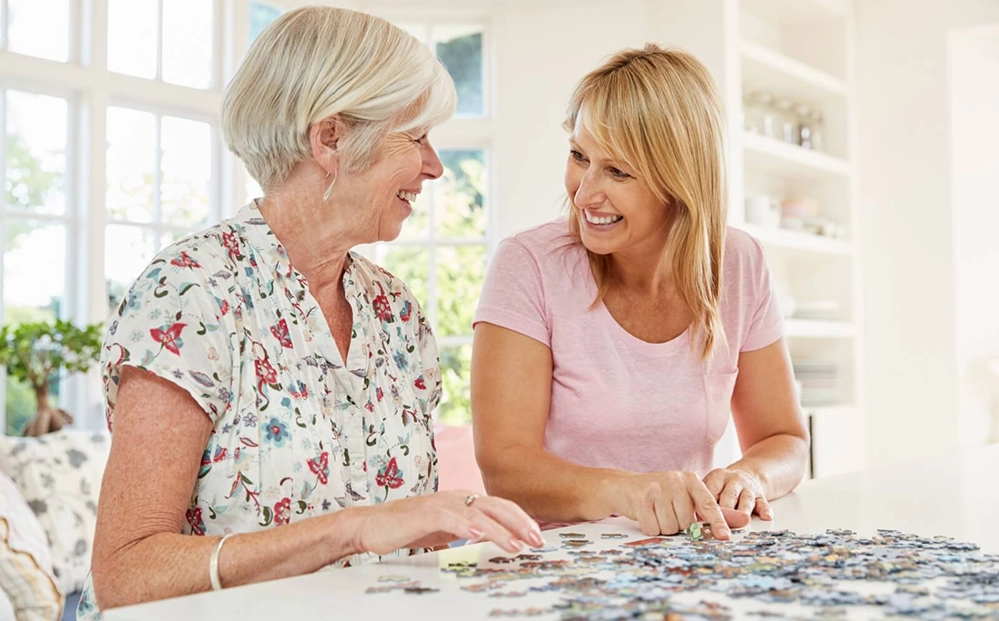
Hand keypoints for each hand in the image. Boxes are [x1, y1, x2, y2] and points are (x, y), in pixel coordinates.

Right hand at [355, 490, 544, 554]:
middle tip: (537, 540)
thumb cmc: (408, 527)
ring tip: (515, 544)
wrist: (372, 525)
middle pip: (495, 506)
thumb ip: (467, 530)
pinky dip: (464, 525)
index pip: (499, 507)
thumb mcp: (445, 530)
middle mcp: (455, 498)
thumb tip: (490, 540)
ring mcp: (440, 504)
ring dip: (498, 529)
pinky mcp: (424, 513)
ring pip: (477, 513)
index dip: (520, 519)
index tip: (536, 536)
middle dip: (519, 522)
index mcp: (463, 501)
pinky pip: (448, 518)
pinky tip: (477, 535)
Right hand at [613, 471, 749, 539]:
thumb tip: (743, 521)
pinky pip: (652, 528)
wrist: (625, 486)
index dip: (717, 522)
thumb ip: (714, 511)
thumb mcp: (687, 497)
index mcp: (690, 479)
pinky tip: (646, 514)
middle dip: (678, 525)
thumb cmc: (661, 494)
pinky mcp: (640, 498)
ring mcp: (656, 488)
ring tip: (656, 512)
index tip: (724, 536)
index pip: (708, 504)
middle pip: (686, 522)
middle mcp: (675, 481)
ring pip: (670, 527)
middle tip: (668, 513)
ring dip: (663, 527)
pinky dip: (650, 527)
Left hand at [703, 467, 772, 519]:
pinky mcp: (760, 494)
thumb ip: (702, 499)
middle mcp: (733, 480)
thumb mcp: (711, 484)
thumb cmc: (723, 484)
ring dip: (743, 511)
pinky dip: (764, 510)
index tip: (702, 521)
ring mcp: (748, 487)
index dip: (706, 506)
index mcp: (717, 477)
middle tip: (720, 526)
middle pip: (729, 496)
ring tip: (741, 523)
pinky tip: (766, 517)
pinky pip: (763, 502)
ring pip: (746, 499)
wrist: (748, 473)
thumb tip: (692, 520)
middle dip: (725, 512)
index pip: (711, 491)